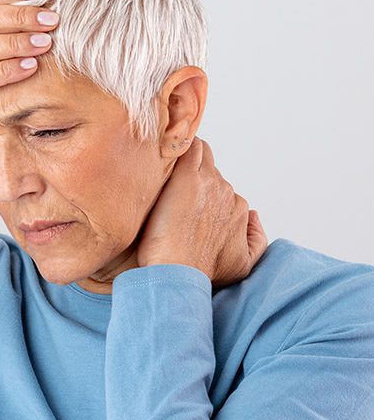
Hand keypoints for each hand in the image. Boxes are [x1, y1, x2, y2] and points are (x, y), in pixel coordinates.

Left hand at [136, 137, 268, 287]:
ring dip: (184, 159)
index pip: (220, 189)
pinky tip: (163, 152)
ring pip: (199, 154)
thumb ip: (256, 239)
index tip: (182, 201)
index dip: (200, 193)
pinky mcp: (189, 177)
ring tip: (163, 166)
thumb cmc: (202, 273)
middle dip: (192, 176)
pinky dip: (178, 147)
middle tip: (169, 184)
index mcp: (238, 209)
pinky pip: (189, 147)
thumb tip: (254, 215)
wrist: (180, 273)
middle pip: (209, 171)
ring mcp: (210, 182)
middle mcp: (228, 193)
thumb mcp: (242, 264)